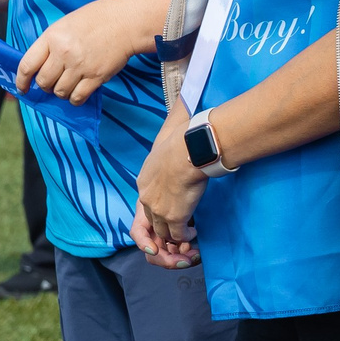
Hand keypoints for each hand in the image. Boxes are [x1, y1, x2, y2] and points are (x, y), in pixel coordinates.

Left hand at [17, 0, 151, 102]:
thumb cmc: (96, 19)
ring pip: (60, 91)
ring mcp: (80, 66)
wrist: (125, 22)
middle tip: (52, 82)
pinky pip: (78, 97)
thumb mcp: (65, 25)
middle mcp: (64, 53)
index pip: (27, 65)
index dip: (21, 80)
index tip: (22, 87)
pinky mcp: (96, 76)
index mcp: (52, 37)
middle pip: (44, 82)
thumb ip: (51, 44)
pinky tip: (78, 93)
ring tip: (68, 85)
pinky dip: (75, 99)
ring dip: (61, 92)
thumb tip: (41, 65)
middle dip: (45, 86)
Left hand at [132, 102, 206, 266]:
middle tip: (176, 232)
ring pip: (163, 231)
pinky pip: (178, 235)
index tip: (170, 212)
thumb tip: (185, 102)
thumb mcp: (171, 134)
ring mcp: (158, 208)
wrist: (190, 149)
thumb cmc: (184, 138)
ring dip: (175, 236)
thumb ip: (175, 130)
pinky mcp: (173, 216)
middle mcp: (147, 195)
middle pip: (151, 220)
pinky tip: (195, 233)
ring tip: (188, 234)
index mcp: (144, 179)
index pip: (146, 200)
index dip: (157, 210)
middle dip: (163, 229)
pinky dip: (186, 238)